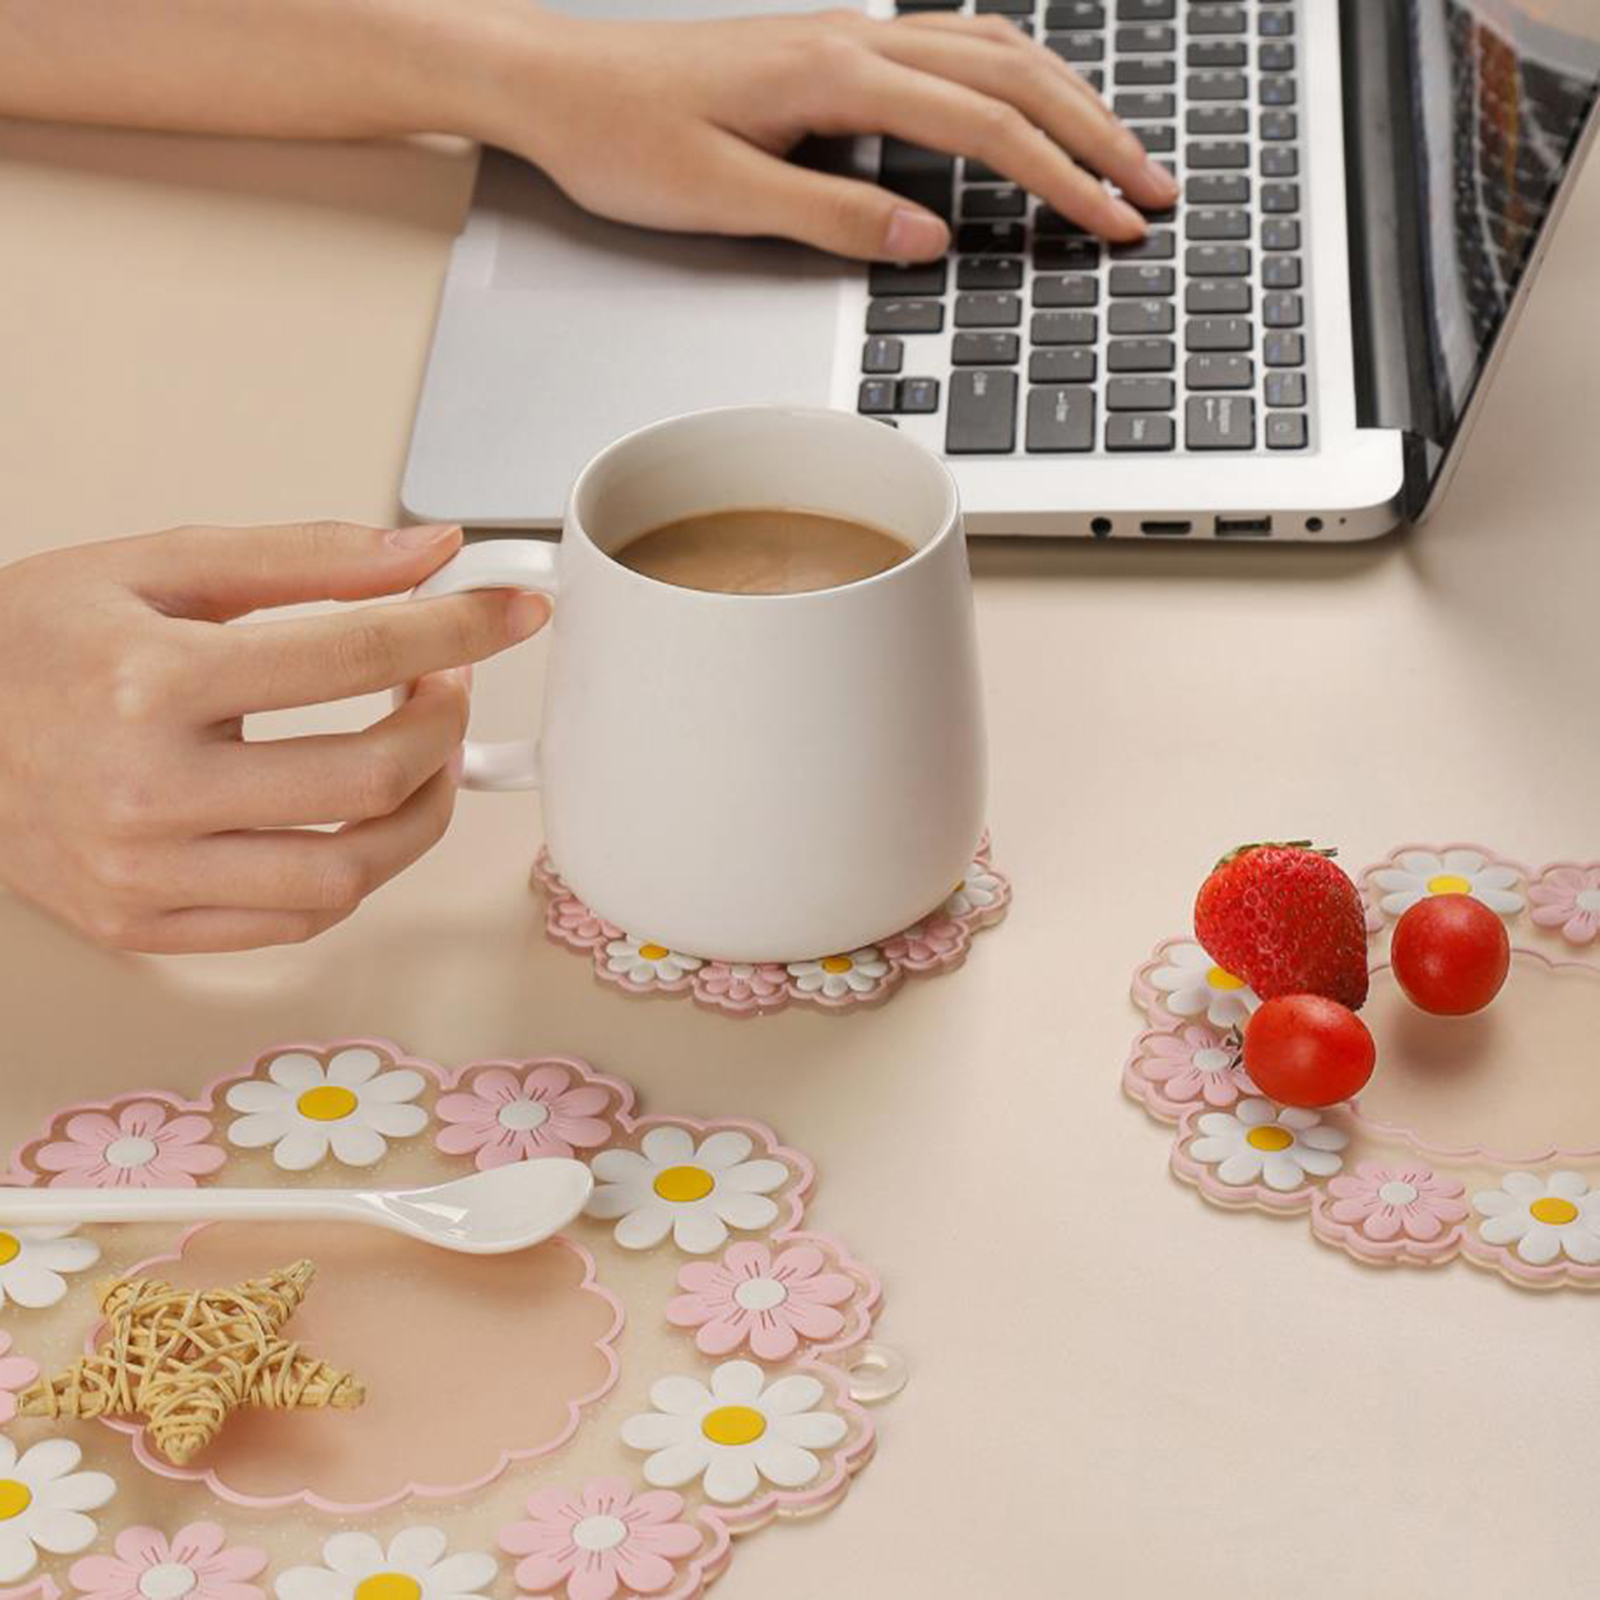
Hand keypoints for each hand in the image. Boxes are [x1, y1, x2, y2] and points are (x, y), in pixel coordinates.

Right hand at [0, 520, 545, 952]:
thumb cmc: (30, 643)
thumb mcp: (157, 568)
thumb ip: (305, 557)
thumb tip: (429, 555)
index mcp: (151, 681)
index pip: (358, 655)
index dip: (460, 628)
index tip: (513, 614)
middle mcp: (148, 791)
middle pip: (370, 775)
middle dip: (446, 723)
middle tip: (448, 681)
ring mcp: (146, 875)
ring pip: (349, 870)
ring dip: (422, 810)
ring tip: (424, 755)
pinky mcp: (145, 926)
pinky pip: (297, 919)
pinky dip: (356, 868)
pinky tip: (357, 814)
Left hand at [476, 6, 1176, 258]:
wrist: (555, 81)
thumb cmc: (622, 136)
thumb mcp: (724, 199)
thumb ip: (834, 219)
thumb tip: (929, 241)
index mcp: (837, 74)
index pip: (986, 127)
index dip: (1062, 180)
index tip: (1116, 223)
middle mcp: (854, 38)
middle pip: (1014, 72)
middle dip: (1096, 134)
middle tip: (1156, 189)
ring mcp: (846, 36)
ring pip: (992, 46)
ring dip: (1066, 97)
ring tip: (1117, 150)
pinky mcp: (831, 49)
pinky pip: (951, 46)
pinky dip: (1013, 76)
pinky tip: (1029, 104)